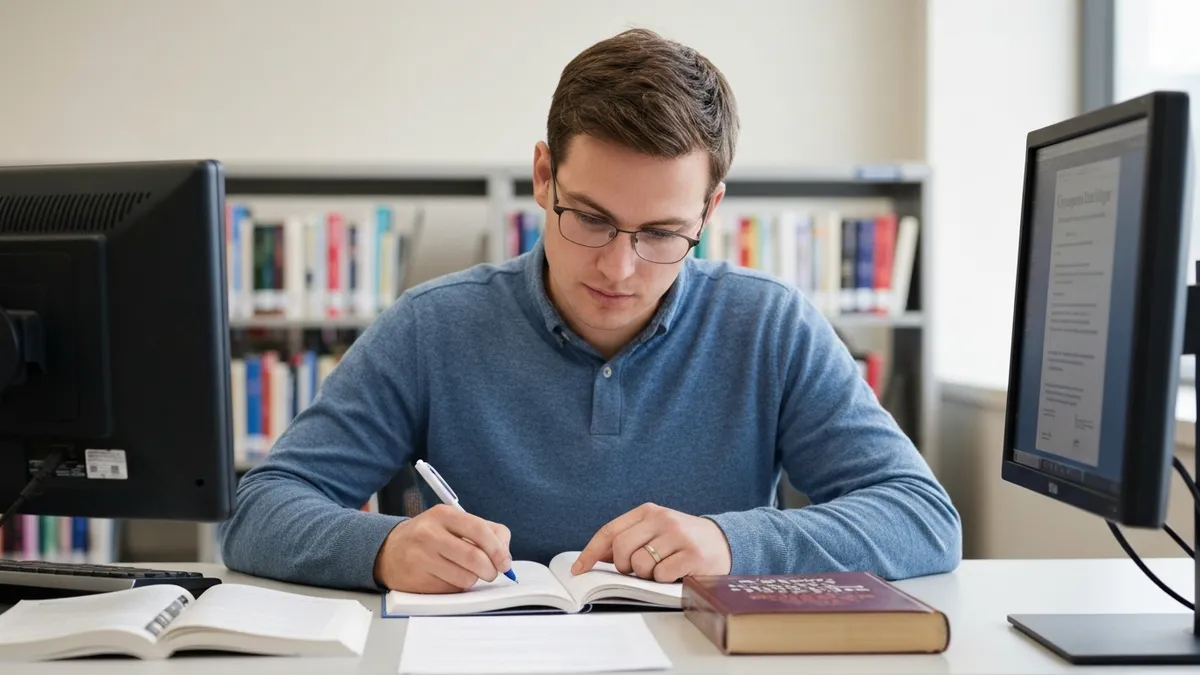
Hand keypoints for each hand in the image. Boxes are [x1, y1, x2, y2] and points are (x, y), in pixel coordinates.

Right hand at [373, 504, 512, 592]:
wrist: (389, 551)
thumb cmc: (430, 536)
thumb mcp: (454, 523)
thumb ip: (485, 532)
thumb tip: (505, 556)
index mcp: (444, 515)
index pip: (480, 530)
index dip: (498, 549)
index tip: (505, 563)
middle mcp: (430, 534)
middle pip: (474, 558)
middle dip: (490, 570)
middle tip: (491, 573)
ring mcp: (421, 558)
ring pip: (465, 578)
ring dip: (472, 579)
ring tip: (464, 572)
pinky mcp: (417, 580)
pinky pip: (451, 590)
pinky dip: (456, 587)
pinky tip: (447, 577)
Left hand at [571, 503, 731, 581]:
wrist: (724, 541)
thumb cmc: (681, 539)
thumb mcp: (654, 531)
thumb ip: (627, 540)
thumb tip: (592, 556)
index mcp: (648, 511)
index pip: (610, 531)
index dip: (590, 552)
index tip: (579, 569)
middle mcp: (662, 519)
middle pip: (621, 549)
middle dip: (624, 566)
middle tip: (637, 569)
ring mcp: (678, 536)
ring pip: (641, 565)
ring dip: (646, 575)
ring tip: (661, 569)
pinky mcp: (692, 555)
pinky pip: (662, 575)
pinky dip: (664, 580)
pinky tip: (675, 573)